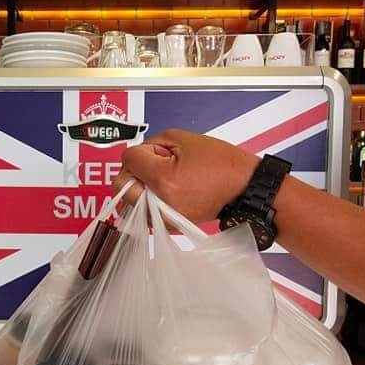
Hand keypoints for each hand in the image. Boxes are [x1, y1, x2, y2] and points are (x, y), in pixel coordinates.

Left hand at [112, 128, 258, 222]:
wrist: (243, 188)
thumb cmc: (220, 163)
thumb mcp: (181, 138)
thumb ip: (150, 145)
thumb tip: (134, 157)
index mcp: (163, 179)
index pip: (128, 161)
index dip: (141, 152)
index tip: (156, 153)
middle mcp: (160, 203)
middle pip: (121, 184)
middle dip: (134, 171)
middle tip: (154, 166)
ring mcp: (163, 218)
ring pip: (128, 201)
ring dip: (138, 187)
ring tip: (162, 179)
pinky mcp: (168, 226)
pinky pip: (142, 212)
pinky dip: (147, 200)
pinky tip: (165, 191)